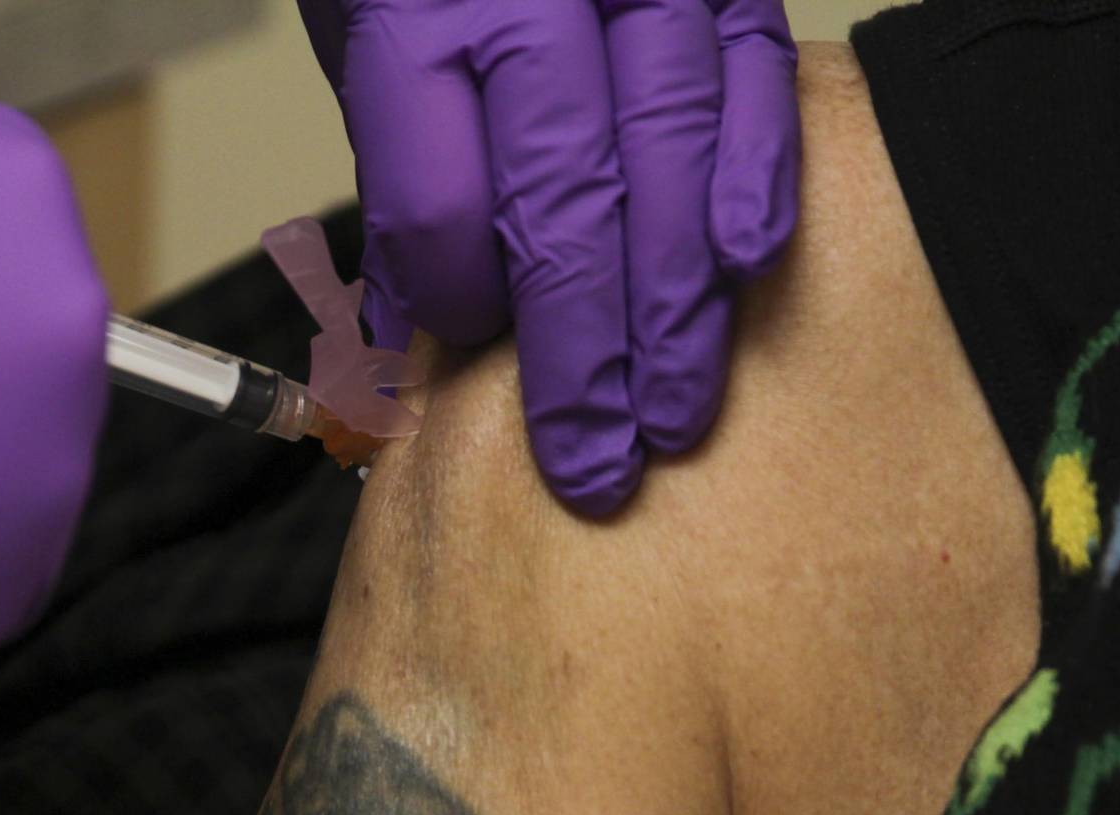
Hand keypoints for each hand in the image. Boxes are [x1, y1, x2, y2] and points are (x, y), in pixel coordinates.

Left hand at [296, 0, 799, 514]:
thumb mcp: (365, 35)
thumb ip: (408, 168)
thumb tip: (416, 333)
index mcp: (412, 14)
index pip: (442, 202)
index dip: (460, 303)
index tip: (471, 354)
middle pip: (561, 200)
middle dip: (580, 351)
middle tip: (594, 464)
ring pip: (667, 158)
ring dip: (675, 303)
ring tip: (672, 415)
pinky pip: (751, 79)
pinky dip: (753, 175)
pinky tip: (747, 266)